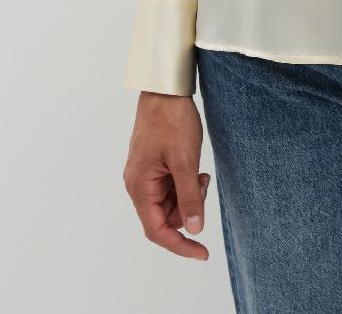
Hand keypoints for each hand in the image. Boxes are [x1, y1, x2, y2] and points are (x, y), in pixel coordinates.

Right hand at [123, 91, 211, 259]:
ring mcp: (145, 174)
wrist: (165, 89)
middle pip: (164, 217)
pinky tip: (196, 169)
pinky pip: (170, 187)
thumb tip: (195, 229)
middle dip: (188, 209)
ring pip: (170, 202)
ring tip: (200, 174)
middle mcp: (138, 184)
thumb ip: (190, 196)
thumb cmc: (171, 121)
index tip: (202, 253)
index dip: (180, 245)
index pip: (156, 230)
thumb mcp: (185, 160)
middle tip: (203, 184)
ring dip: (188, 195)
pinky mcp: (154, 165)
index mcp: (139, 186)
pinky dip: (185, 184)